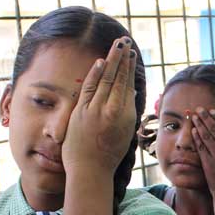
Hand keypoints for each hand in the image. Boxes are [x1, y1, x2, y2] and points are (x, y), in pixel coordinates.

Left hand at [62, 37, 137, 176]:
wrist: (90, 171)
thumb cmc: (107, 156)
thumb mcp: (124, 134)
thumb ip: (126, 114)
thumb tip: (130, 93)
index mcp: (126, 117)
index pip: (129, 86)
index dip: (130, 69)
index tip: (132, 56)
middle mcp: (113, 110)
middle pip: (119, 78)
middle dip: (122, 58)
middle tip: (125, 42)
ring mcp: (96, 110)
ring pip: (106, 79)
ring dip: (111, 60)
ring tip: (116, 45)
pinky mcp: (81, 112)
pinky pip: (89, 88)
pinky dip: (95, 74)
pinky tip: (100, 62)